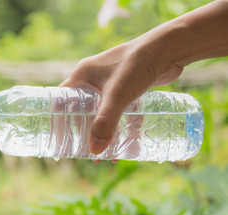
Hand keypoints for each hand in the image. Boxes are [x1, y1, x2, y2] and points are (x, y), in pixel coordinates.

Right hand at [60, 40, 182, 154]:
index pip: (61, 99)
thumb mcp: (118, 95)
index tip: (59, 138)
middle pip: (81, 109)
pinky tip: (129, 141)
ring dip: (104, 131)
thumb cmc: (138, 64)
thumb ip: (106, 122)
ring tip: (106, 153)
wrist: (170, 48)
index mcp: (82, 74)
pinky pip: (119, 109)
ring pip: (102, 112)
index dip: (58, 118)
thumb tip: (94, 151)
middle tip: (83, 151)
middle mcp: (93, 77)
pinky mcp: (128, 86)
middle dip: (83, 131)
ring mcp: (111, 82)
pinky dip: (122, 125)